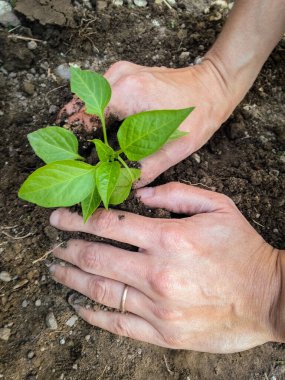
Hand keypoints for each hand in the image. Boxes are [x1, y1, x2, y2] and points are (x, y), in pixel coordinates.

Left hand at [49, 182, 281, 352]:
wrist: (269, 297)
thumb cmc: (243, 249)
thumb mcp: (218, 206)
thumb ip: (177, 193)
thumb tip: (141, 193)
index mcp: (168, 239)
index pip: (108, 225)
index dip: (78, 219)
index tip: (59, 217)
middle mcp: (156, 273)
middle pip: (96, 257)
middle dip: (68, 247)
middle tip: (52, 244)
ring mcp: (158, 307)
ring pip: (100, 291)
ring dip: (72, 278)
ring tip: (56, 270)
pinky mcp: (164, 333)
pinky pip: (118, 324)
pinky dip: (93, 315)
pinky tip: (78, 306)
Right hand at [59, 60, 236, 186]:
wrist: (212, 85)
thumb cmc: (198, 114)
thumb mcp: (174, 149)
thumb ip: (144, 169)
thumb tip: (120, 187)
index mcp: (127, 94)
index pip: (83, 120)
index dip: (76, 145)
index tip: (74, 163)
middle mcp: (117, 78)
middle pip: (79, 109)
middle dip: (75, 136)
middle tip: (77, 160)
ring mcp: (118, 72)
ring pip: (85, 100)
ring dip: (83, 125)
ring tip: (86, 150)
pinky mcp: (122, 73)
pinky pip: (97, 95)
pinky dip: (93, 114)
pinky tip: (100, 132)